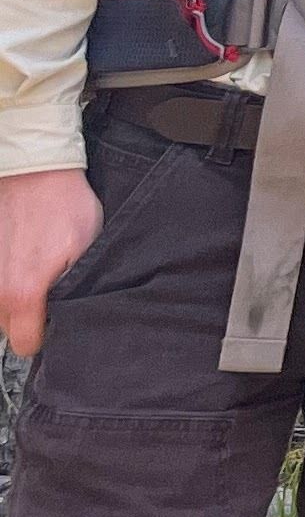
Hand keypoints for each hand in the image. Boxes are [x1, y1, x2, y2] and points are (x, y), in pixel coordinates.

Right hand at [0, 167, 101, 355]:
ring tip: (36, 273)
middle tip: (50, 292)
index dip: (45, 335)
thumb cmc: (63, 206)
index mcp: (22, 294)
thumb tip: (70, 317)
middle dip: (30, 317)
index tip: (57, 320)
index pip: (26, 344)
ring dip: (15, 299)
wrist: (36, 171)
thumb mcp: (85, 251)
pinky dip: (6, 281)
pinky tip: (21, 263)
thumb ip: (73, 292)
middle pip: (9, 328)